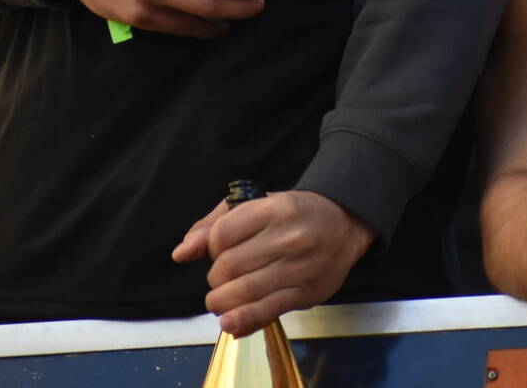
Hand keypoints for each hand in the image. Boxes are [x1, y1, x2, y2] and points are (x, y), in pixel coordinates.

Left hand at [172, 190, 375, 334]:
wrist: (345, 222)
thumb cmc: (294, 213)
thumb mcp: (256, 204)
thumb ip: (214, 224)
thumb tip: (181, 254)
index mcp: (274, 209)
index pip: (222, 235)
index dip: (211, 247)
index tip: (220, 250)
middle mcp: (289, 237)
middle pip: (229, 266)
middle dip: (215, 277)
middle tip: (222, 277)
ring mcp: (300, 267)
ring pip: (243, 291)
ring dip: (221, 301)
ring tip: (221, 299)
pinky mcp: (306, 293)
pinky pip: (267, 310)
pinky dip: (242, 319)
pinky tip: (229, 322)